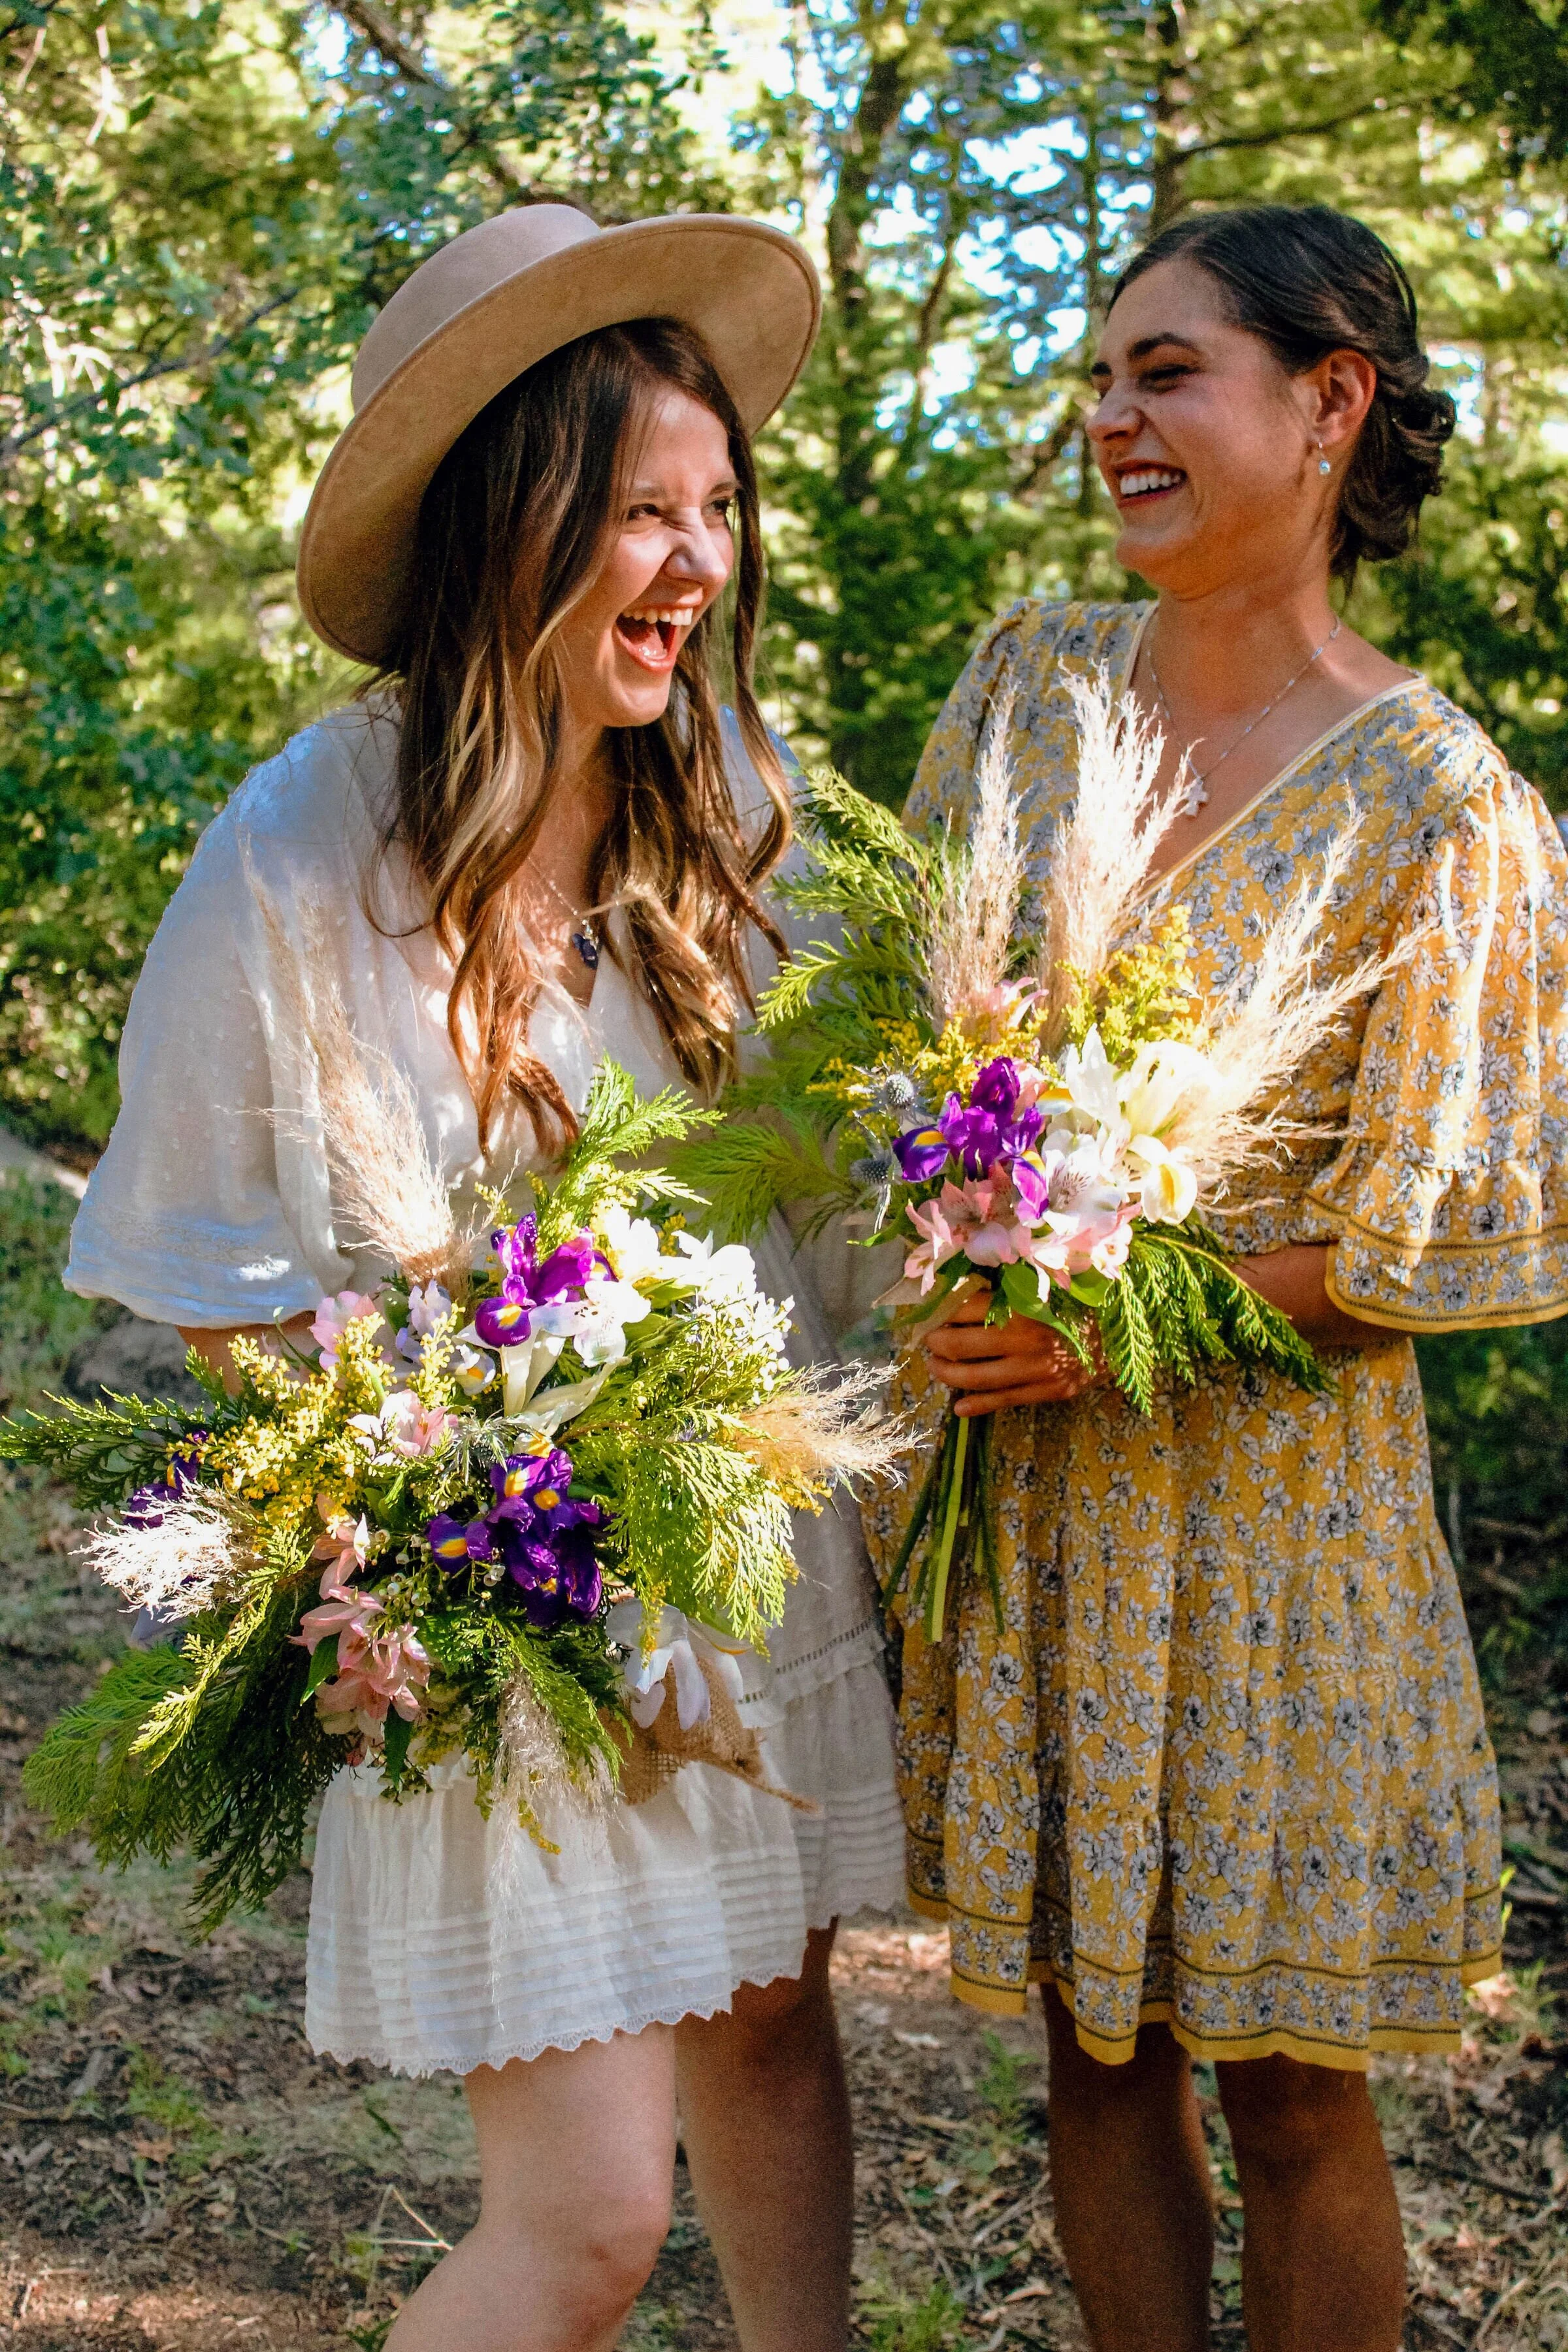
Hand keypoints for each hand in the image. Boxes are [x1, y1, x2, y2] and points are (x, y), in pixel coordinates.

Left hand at [922, 1294, 1106, 1416]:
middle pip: (959, 1344)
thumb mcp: (1045, 1286)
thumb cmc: (1081, 1303)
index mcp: (1022, 1305)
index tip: (930, 1312)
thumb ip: (1008, 1290)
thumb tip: (962, 1291)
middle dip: (935, 1343)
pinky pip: (1002, 1400)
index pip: (962, 1308)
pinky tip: (959, 1408)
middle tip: (928, 1340)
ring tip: (936, 1368)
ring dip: (946, 1374)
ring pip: (974, 1378)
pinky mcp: (1047, 1390)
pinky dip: (975, 1406)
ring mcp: (1035, 1368)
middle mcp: (1024, 1338)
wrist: (1126, 1333)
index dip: (940, 1312)